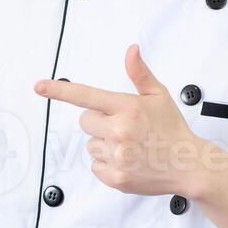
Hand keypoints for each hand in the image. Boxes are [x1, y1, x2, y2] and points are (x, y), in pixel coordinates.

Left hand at [34, 44, 209, 196]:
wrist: (188, 164)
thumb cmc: (172, 128)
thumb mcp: (158, 95)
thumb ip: (139, 73)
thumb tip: (131, 50)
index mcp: (127, 108)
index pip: (86, 96)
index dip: (59, 90)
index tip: (39, 87)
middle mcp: (120, 131)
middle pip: (85, 122)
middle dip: (99, 123)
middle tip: (123, 127)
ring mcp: (117, 156)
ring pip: (91, 144)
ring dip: (104, 144)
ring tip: (130, 146)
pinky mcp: (115, 177)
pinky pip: (95, 165)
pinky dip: (107, 164)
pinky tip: (128, 160)